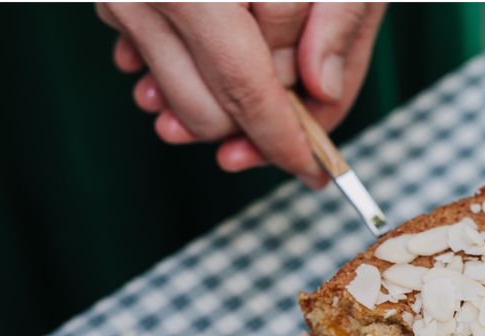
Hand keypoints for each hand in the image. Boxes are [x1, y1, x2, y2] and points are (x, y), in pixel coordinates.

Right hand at [96, 2, 384, 185]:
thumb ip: (336, 12)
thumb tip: (324, 91)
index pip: (245, 88)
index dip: (285, 138)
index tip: (316, 171)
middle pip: (205, 108)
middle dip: (255, 120)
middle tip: (297, 106)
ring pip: (172, 97)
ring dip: (218, 102)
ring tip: (260, 79)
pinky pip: (148, 61)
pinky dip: (183, 70)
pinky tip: (212, 49)